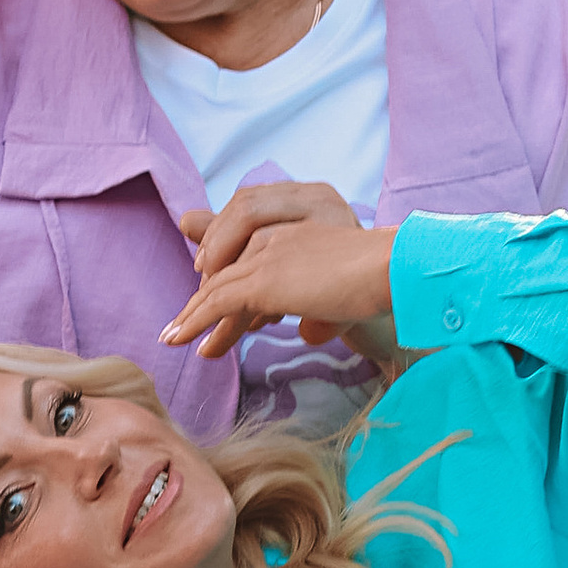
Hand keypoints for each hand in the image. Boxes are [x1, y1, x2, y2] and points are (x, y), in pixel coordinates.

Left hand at [162, 192, 398, 364]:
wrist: (393, 271)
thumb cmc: (381, 285)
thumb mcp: (341, 296)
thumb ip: (318, 309)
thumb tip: (307, 332)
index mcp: (295, 228)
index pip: (249, 257)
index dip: (227, 284)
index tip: (211, 309)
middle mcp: (276, 235)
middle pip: (229, 272)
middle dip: (204, 303)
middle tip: (181, 328)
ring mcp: (268, 255)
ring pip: (220, 289)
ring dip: (194, 316)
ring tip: (174, 338)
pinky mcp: (264, 280)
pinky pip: (219, 301)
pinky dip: (195, 321)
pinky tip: (181, 339)